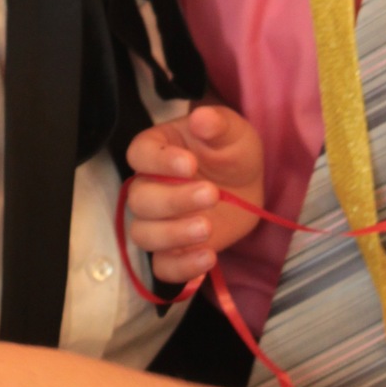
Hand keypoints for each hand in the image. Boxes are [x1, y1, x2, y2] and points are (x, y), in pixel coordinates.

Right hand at [125, 104, 263, 282]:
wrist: (246, 186)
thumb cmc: (231, 152)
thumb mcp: (232, 132)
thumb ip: (217, 124)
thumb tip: (202, 118)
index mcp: (157, 150)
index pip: (139, 155)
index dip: (159, 162)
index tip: (191, 164)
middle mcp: (149, 185)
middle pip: (140, 199)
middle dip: (173, 200)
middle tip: (212, 194)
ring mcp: (158, 221)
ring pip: (144, 234)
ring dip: (173, 234)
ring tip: (207, 228)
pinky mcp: (174, 250)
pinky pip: (163, 267)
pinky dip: (181, 268)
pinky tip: (208, 258)